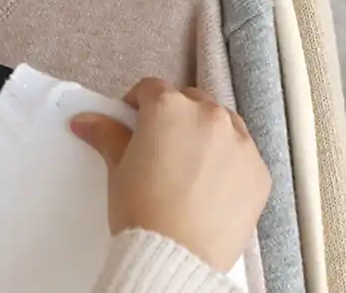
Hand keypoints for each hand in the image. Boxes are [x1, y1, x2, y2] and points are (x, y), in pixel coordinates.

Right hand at [70, 78, 270, 272]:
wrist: (176, 257)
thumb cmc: (142, 210)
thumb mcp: (118, 168)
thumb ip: (106, 134)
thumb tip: (86, 121)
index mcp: (168, 107)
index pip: (151, 88)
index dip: (139, 104)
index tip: (135, 122)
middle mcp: (207, 116)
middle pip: (190, 100)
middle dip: (175, 115)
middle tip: (162, 145)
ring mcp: (239, 142)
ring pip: (222, 121)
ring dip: (207, 131)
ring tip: (191, 162)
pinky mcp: (259, 171)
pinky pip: (243, 152)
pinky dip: (229, 159)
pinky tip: (213, 184)